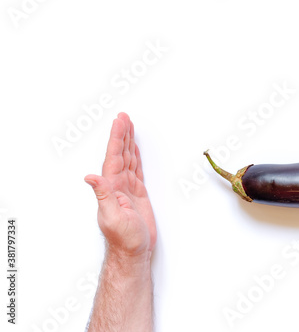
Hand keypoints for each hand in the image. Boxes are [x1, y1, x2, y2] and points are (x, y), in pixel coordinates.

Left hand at [85, 113, 156, 258]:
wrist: (134, 252)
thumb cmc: (124, 239)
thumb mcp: (112, 217)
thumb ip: (103, 195)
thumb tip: (90, 177)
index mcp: (111, 187)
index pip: (114, 157)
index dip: (117, 138)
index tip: (120, 122)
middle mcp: (117, 185)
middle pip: (120, 154)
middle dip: (122, 135)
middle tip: (124, 117)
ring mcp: (127, 188)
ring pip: (128, 159)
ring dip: (128, 143)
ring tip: (129, 127)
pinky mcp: (137, 194)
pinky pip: (137, 170)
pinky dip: (136, 158)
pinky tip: (135, 150)